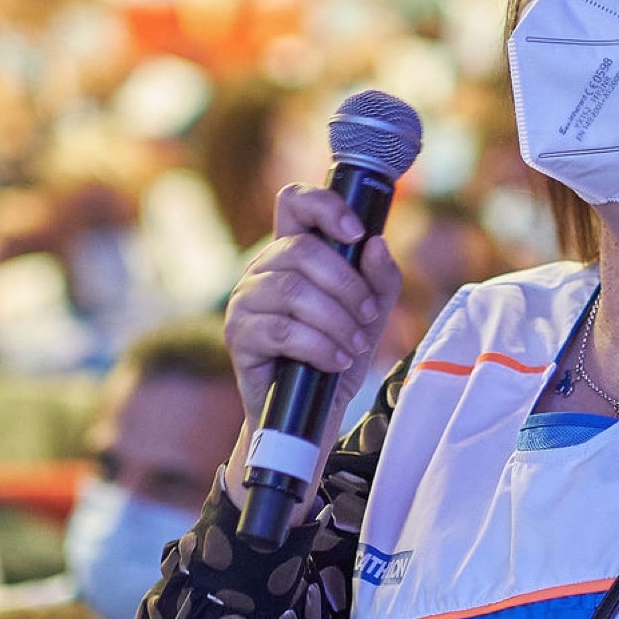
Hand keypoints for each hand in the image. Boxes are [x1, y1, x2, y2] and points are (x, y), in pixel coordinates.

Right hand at [222, 183, 402, 501]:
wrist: (311, 415)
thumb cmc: (337, 356)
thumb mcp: (371, 316)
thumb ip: (380, 280)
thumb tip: (375, 244)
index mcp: (292, 252)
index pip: (294, 202)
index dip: (324, 206)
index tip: (356, 233)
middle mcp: (263, 269)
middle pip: (301, 250)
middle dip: (346, 284)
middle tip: (366, 315)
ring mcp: (245, 301)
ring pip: (293, 291)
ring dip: (335, 320)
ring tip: (354, 347)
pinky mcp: (239, 336)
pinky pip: (283, 330)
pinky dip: (320, 345)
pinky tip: (336, 361)